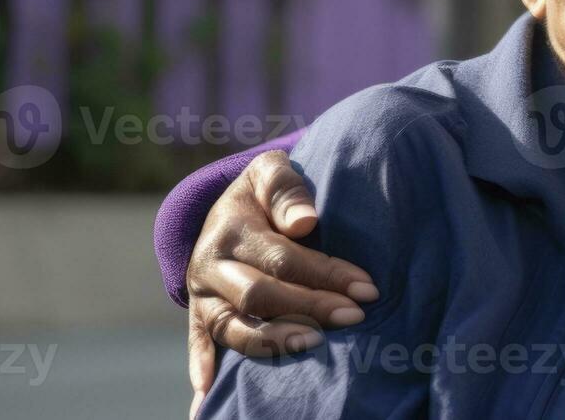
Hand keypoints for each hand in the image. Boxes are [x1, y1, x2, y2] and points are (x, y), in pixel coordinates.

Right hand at [185, 150, 378, 418]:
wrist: (228, 205)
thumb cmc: (265, 191)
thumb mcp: (272, 171)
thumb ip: (287, 190)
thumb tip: (306, 222)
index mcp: (231, 228)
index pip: (283, 258)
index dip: (326, 273)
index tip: (367, 289)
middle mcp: (211, 264)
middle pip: (260, 295)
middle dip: (311, 306)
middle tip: (355, 317)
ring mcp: (202, 294)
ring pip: (233, 326)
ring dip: (274, 340)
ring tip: (316, 345)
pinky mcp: (198, 314)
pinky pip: (199, 342)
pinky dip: (203, 365)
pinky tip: (210, 392)